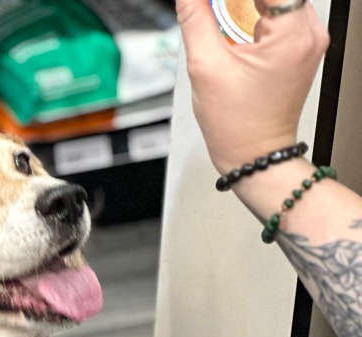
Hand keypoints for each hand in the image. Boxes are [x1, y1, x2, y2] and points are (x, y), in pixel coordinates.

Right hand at [176, 0, 329, 172]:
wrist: (255, 156)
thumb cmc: (238, 126)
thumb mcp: (205, 67)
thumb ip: (194, 18)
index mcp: (293, 34)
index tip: (210, 4)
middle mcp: (308, 32)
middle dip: (237, 2)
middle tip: (210, 10)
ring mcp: (307, 39)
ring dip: (246, 3)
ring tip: (221, 20)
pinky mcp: (300, 46)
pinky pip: (279, 12)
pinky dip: (255, 12)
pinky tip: (236, 25)